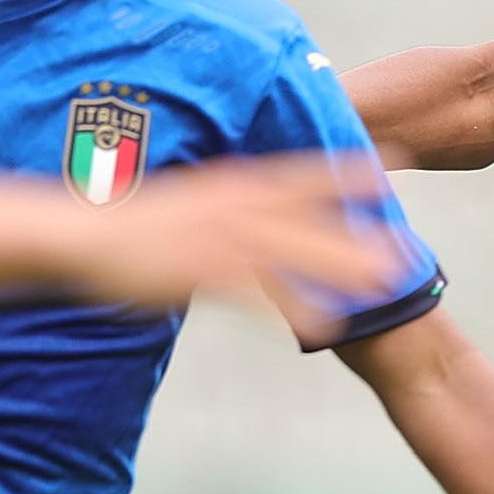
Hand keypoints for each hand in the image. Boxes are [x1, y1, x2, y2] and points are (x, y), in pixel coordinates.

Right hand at [77, 156, 405, 316]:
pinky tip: (323, 327)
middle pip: (310, 220)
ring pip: (295, 255)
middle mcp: (234, 207)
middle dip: (360, 234)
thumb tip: (250, 205)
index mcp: (231, 183)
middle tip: (407, 247)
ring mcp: (220, 240)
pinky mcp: (203, 274)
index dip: (346, 169)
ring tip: (383, 287)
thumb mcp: (188, 199)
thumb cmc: (133, 221)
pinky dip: (292, 310)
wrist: (85, 235)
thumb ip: (225, 203)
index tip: (390, 166)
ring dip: (340, 271)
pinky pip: (259, 296)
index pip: (300, 172)